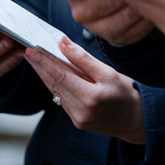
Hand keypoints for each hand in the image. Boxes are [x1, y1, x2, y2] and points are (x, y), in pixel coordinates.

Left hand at [26, 37, 145, 144]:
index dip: (44, 61)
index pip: (60, 75)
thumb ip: (83, 59)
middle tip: (28, 51)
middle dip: (40, 66)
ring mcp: (77, 119)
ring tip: (36, 59)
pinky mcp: (76, 121)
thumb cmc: (126, 94)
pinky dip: (55, 85)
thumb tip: (62, 43)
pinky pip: (62, 99)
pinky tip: (51, 74)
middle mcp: (80, 111)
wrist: (135, 121)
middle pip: (54, 84)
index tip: (32, 49)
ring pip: (56, 92)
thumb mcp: (108, 72)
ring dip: (45, 75)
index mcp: (90, 97)